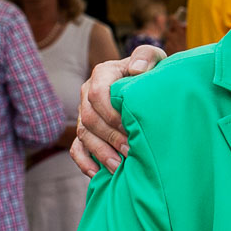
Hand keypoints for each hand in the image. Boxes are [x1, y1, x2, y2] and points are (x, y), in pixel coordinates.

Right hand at [70, 45, 164, 176]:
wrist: (148, 86)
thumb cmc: (152, 73)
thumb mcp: (154, 58)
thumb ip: (146, 56)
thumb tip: (136, 69)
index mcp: (102, 74)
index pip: (98, 94)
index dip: (111, 113)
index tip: (131, 127)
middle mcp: (88, 93)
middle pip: (90, 119)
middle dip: (110, 137)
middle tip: (129, 151)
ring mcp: (84, 114)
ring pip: (83, 135)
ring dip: (100, 152)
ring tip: (118, 167)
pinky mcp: (85, 132)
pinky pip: (76, 149)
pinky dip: (85, 162)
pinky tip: (98, 174)